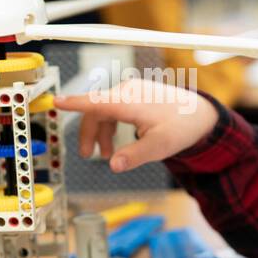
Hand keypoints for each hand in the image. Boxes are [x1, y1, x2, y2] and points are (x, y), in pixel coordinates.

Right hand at [54, 78, 217, 172]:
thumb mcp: (159, 147)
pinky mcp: (135, 94)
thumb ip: (135, 155)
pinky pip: (113, 108)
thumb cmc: (182, 127)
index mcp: (129, 102)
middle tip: (87, 155)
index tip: (56, 101)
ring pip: (104, 110)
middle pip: (96, 110)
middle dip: (88, 133)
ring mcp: (131, 91)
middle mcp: (127, 92)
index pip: (95, 102)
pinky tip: (118, 141)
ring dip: (101, 132)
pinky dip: (110, 125)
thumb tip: (114, 165)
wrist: (200, 114)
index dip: (74, 103)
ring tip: (107, 154)